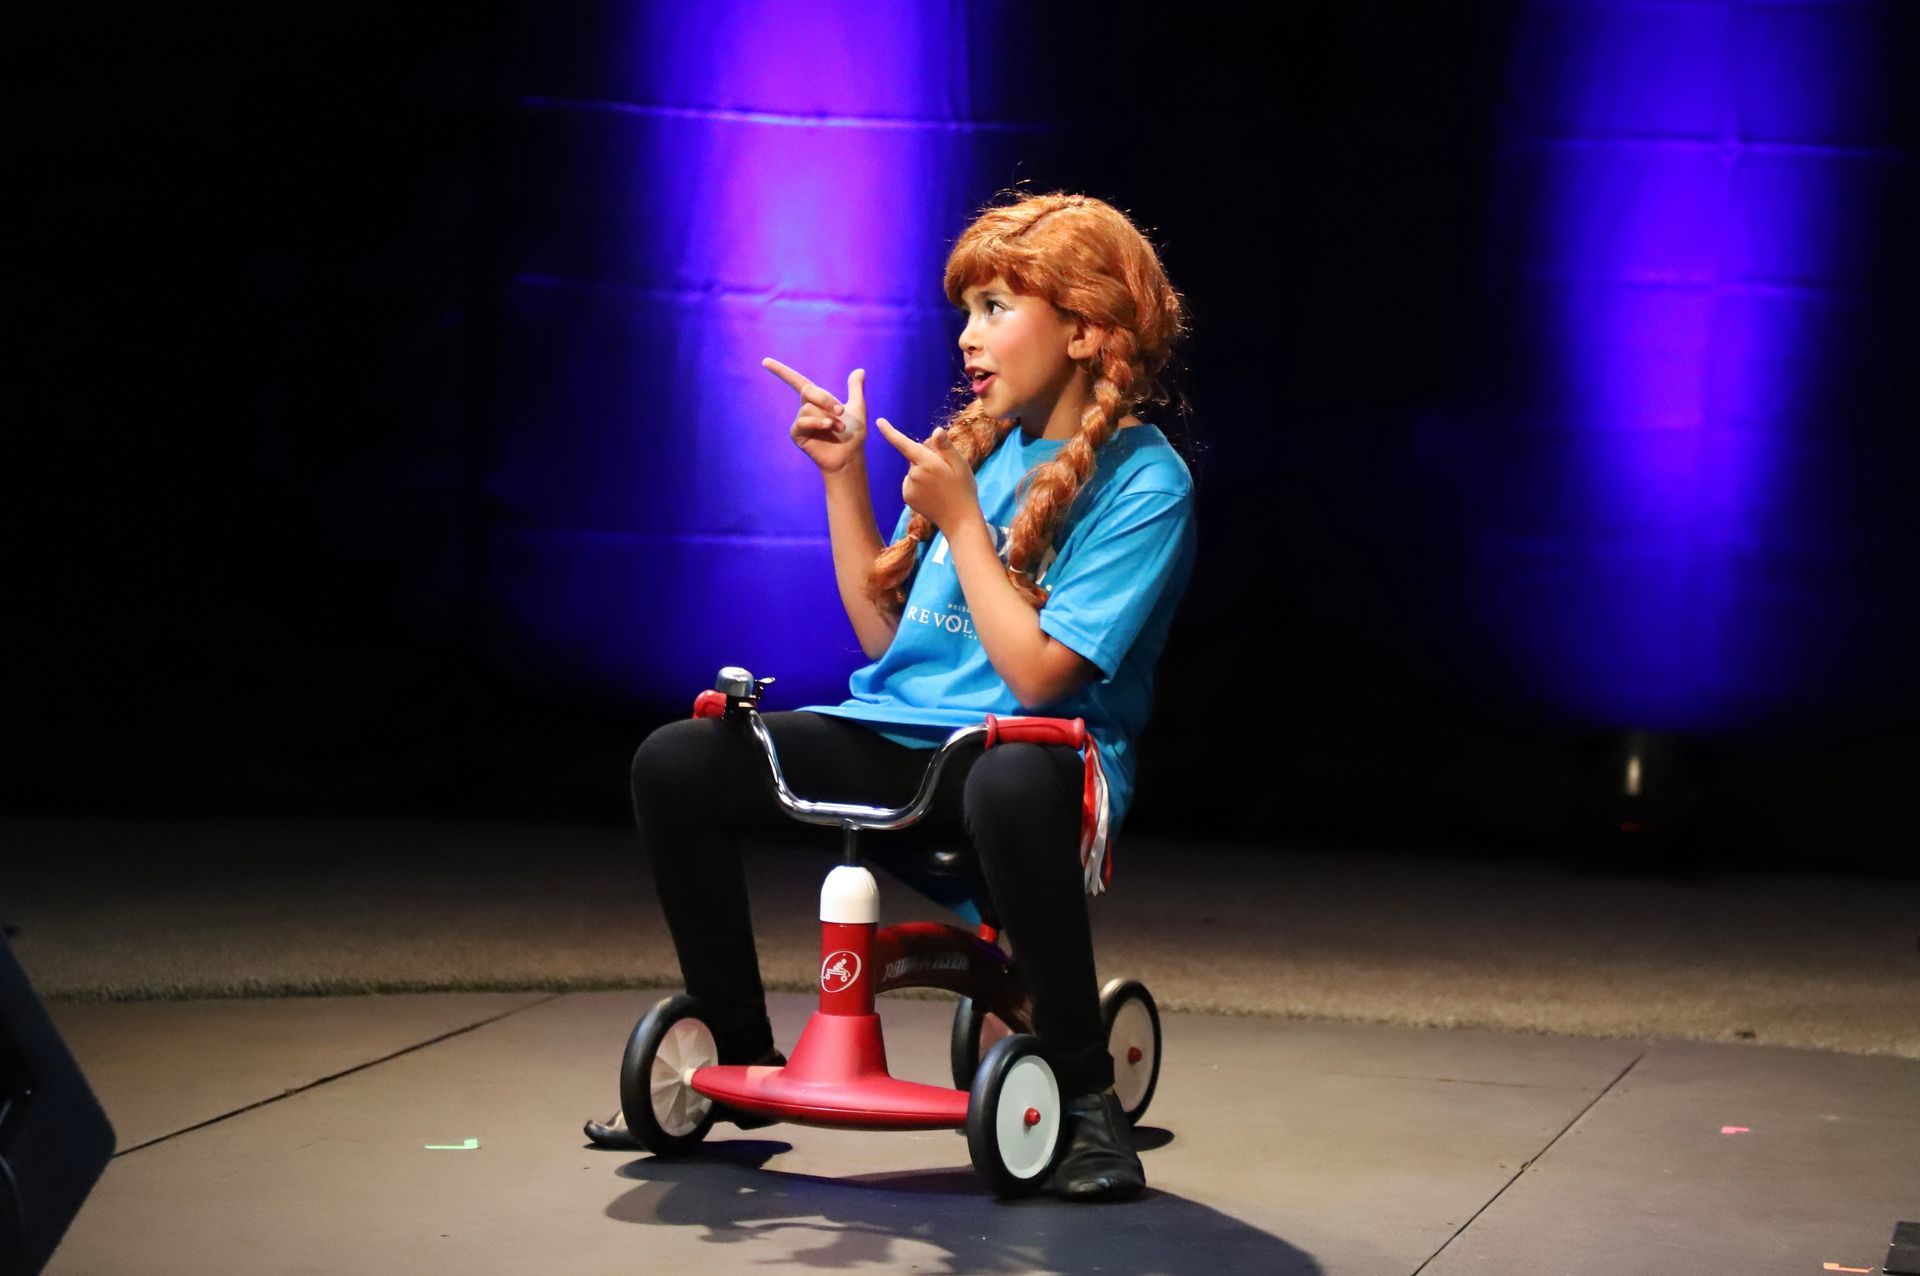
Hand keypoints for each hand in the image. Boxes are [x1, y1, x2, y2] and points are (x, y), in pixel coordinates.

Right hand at [763, 358, 866, 476]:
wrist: (850, 456)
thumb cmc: (854, 436)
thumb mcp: (857, 408)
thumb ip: (855, 389)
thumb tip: (860, 370)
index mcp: (817, 400)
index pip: (797, 381)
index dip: (781, 371)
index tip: (765, 361)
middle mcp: (806, 409)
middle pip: (808, 390)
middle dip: (825, 399)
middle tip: (841, 411)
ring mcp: (800, 422)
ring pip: (809, 407)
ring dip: (827, 416)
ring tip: (839, 428)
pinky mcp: (797, 434)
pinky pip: (803, 421)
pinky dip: (817, 422)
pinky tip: (828, 428)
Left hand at [873, 417, 979, 535]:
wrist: (959, 520)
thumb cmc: (963, 489)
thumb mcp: (960, 465)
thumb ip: (946, 447)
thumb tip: (936, 430)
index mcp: (927, 463)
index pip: (905, 444)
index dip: (890, 432)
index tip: (879, 421)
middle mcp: (914, 475)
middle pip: (914, 457)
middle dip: (926, 459)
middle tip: (945, 473)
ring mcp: (909, 487)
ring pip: (913, 471)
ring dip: (923, 473)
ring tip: (940, 485)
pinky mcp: (907, 497)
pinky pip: (910, 483)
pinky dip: (919, 485)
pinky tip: (932, 493)